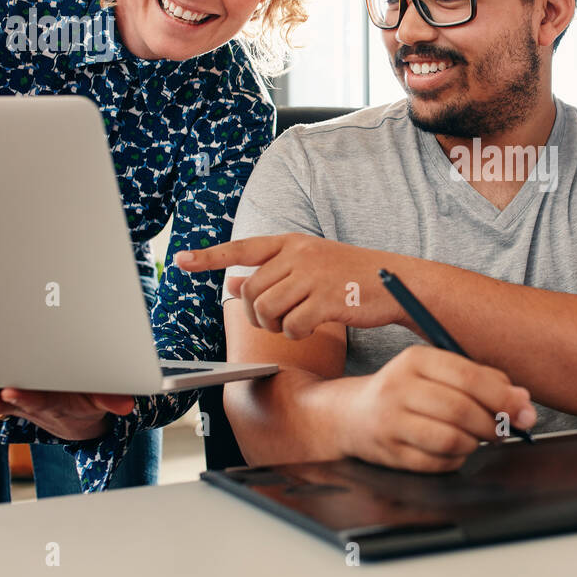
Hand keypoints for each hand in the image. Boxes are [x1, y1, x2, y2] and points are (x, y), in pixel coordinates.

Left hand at [0, 375, 134, 441]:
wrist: (72, 417)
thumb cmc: (85, 398)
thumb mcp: (103, 398)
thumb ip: (111, 398)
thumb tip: (127, 405)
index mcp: (52, 401)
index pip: (39, 401)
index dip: (26, 399)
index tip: (12, 393)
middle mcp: (22, 404)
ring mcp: (3, 401)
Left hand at [175, 234, 405, 338]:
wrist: (396, 281)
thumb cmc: (350, 276)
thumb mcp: (309, 265)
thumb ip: (272, 272)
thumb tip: (231, 280)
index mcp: (292, 242)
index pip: (242, 248)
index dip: (209, 257)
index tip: (180, 261)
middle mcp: (299, 254)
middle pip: (251, 290)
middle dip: (255, 313)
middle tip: (275, 320)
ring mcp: (313, 276)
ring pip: (266, 309)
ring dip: (274, 326)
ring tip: (294, 324)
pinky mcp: (327, 299)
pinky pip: (292, 326)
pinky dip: (295, 334)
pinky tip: (310, 330)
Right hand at [337, 345, 536, 471]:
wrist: (351, 415)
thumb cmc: (406, 391)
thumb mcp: (438, 372)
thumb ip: (482, 379)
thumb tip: (522, 399)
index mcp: (416, 359)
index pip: (469, 377)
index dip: (503, 397)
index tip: (523, 409)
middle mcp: (399, 388)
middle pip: (461, 410)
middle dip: (492, 424)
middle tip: (503, 430)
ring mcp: (390, 422)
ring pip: (451, 440)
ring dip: (473, 443)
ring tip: (474, 438)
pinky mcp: (389, 453)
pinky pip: (437, 463)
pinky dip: (455, 460)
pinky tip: (453, 450)